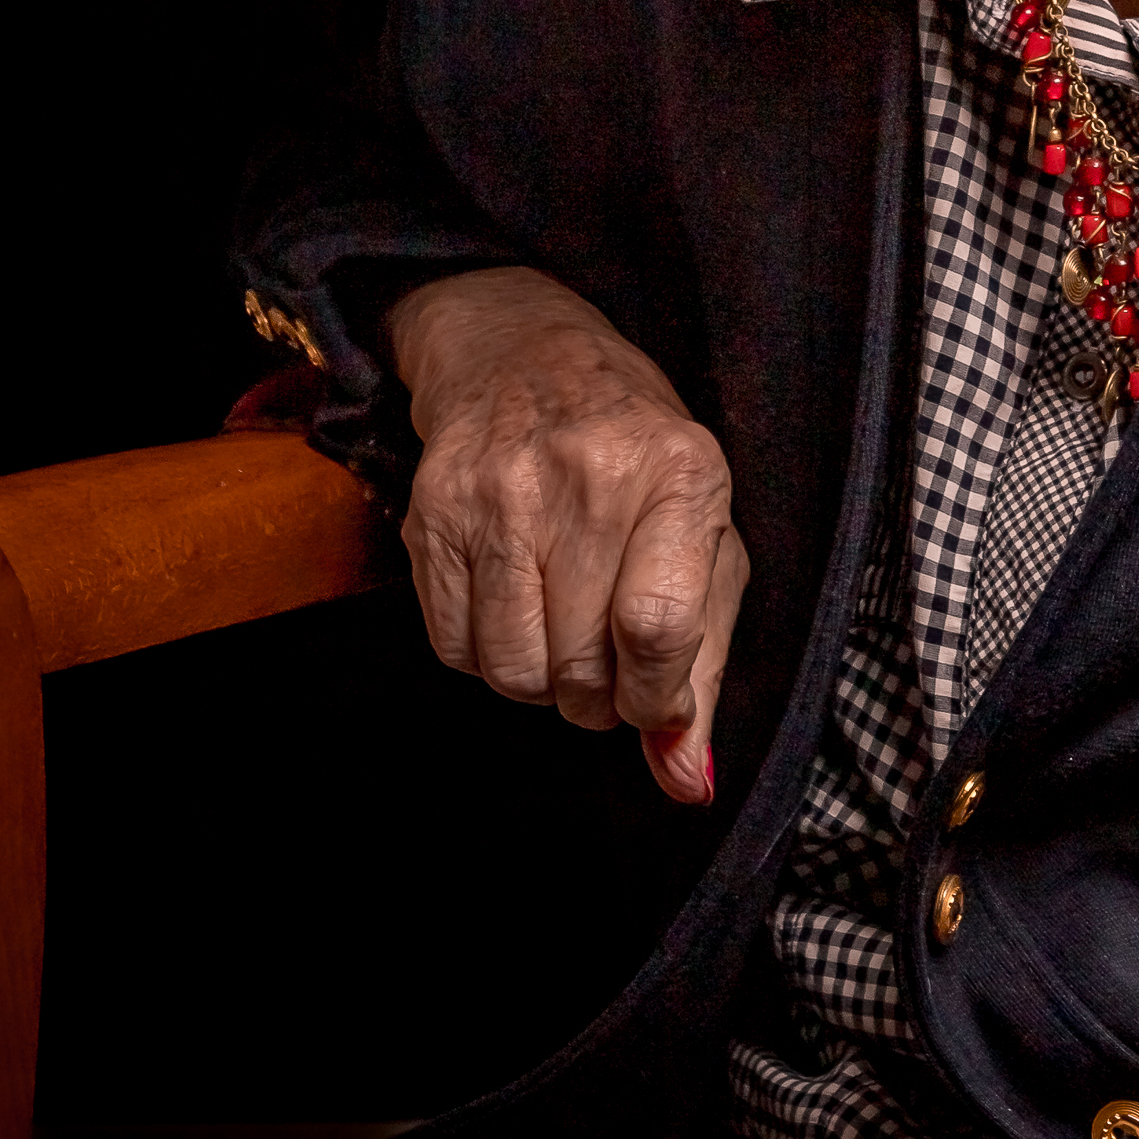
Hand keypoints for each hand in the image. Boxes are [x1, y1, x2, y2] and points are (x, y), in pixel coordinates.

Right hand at [387, 266, 745, 807]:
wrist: (524, 354)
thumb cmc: (636, 460)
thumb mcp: (704, 538)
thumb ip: (704, 670)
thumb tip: (685, 784)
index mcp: (680, 472)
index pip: (658, 625)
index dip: (655, 695)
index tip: (653, 696)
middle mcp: (588, 472)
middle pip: (584, 667)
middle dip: (600, 696)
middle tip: (606, 655)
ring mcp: (501, 490)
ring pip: (515, 673)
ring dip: (542, 683)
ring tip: (560, 631)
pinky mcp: (433, 512)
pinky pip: (455, 651)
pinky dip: (487, 656)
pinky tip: (513, 604)